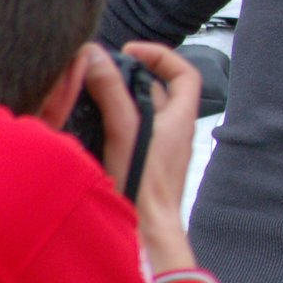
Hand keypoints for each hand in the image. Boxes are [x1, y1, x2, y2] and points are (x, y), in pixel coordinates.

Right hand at [92, 42, 200, 272]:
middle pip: (160, 90)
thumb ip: (113, 93)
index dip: (162, 56)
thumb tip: (98, 57)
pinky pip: (135, 132)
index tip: (132, 52)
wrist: (149, 229)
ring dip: (121, 100)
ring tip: (96, 97)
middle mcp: (176, 131)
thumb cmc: (146, 186)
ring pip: (144, 111)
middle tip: (105, 73)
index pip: (186, 73)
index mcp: (181, 118)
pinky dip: (117, 123)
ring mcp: (162, 147)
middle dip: (132, 77)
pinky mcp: (147, 162)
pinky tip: (97, 126)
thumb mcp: (125, 129)